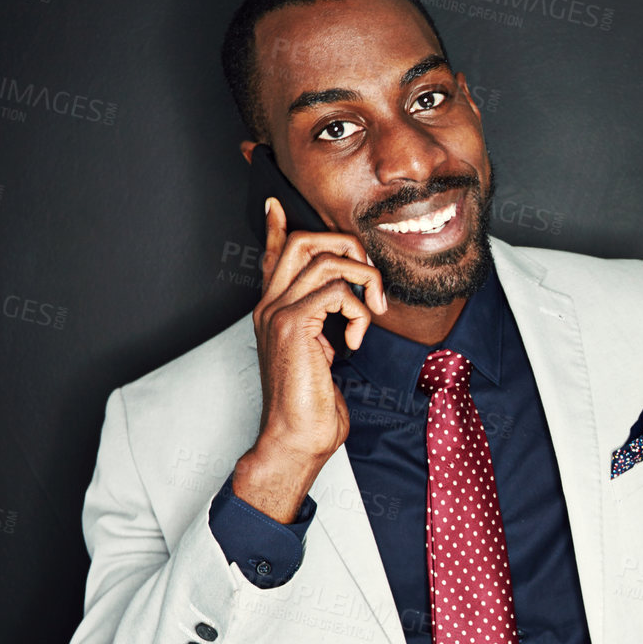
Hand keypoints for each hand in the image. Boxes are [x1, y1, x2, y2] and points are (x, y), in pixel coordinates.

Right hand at [231, 199, 387, 521]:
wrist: (296, 438)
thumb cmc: (312, 405)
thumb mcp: (321, 355)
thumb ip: (324, 324)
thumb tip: (346, 305)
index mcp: (273, 310)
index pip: (270, 257)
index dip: (275, 228)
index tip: (276, 205)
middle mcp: (269, 306)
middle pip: (300, 241)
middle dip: (345, 245)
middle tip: (370, 277)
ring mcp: (277, 314)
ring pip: (324, 259)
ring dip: (364, 278)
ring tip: (373, 311)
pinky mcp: (293, 326)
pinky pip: (337, 291)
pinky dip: (359, 311)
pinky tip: (355, 339)